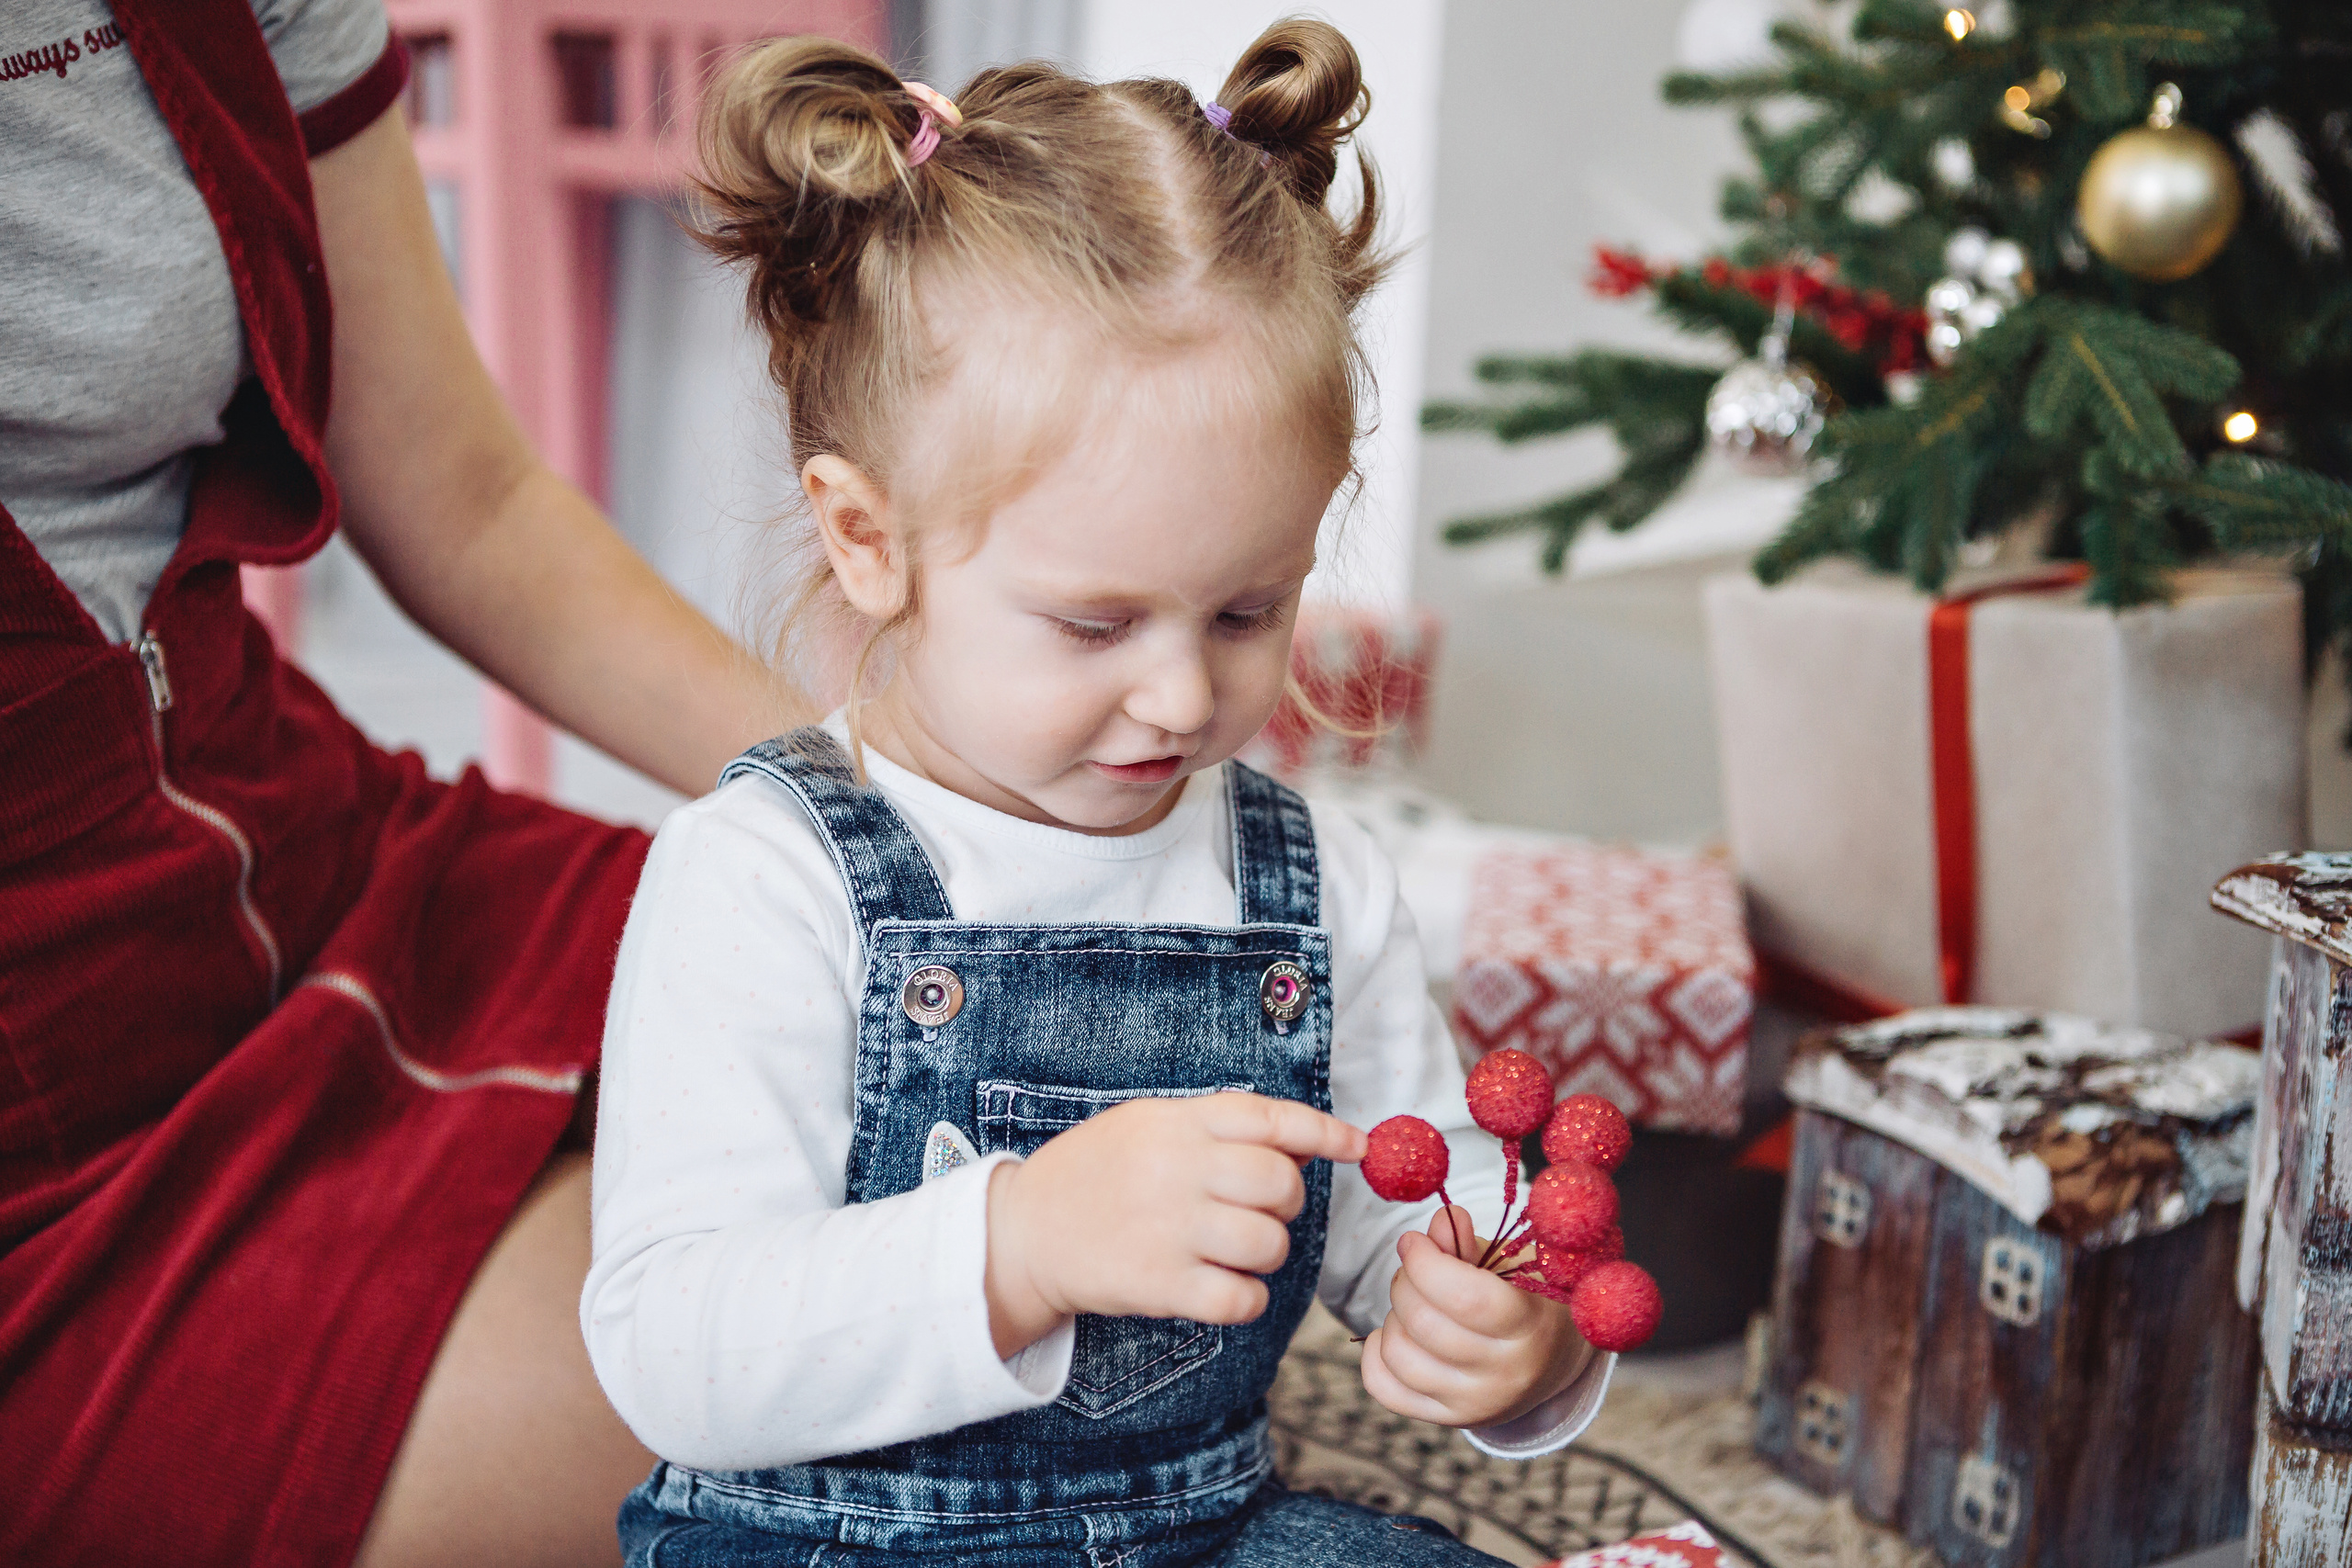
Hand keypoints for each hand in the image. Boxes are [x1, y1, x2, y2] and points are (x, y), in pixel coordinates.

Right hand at [984, 1092, 1365, 1357]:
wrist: (1022, 1233)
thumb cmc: (1095, 1175)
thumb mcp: (1147, 1125)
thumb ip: (1218, 1129)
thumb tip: (1303, 1146)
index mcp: (1176, 1122)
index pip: (1271, 1119)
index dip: (1326, 1132)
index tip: (1358, 1147)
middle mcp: (1177, 1169)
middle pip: (1281, 1184)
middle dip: (1286, 1202)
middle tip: (1256, 1210)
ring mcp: (1170, 1228)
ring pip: (1269, 1244)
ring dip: (1264, 1251)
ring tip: (1229, 1248)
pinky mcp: (1160, 1285)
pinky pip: (1242, 1297)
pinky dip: (1245, 1297)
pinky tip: (1220, 1286)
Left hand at [1360, 1207, 1594, 1428]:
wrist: (1550, 1361)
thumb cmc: (1527, 1300)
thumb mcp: (1512, 1265)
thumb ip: (1469, 1244)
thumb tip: (1440, 1222)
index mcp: (1530, 1326)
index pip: (1466, 1298)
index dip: (1425, 1262)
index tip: (1413, 1241)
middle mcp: (1504, 1373)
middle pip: (1424, 1323)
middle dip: (1405, 1281)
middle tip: (1415, 1267)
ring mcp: (1474, 1403)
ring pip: (1398, 1354)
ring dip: (1393, 1316)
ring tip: (1414, 1303)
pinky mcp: (1447, 1417)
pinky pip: (1383, 1387)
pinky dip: (1376, 1353)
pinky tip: (1396, 1333)